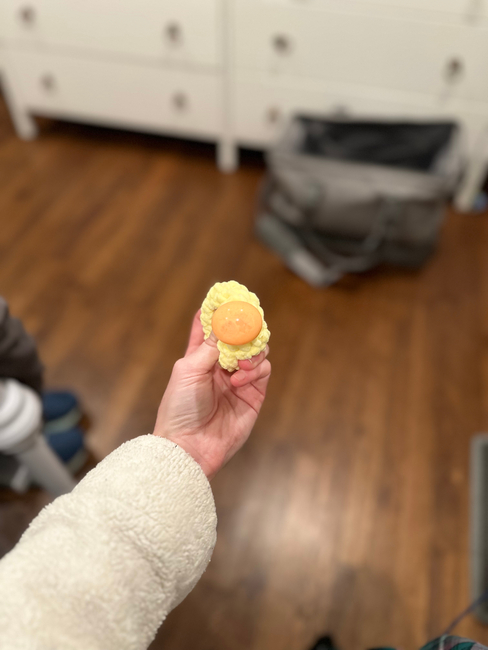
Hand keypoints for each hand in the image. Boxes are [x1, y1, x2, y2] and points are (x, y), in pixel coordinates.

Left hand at [153, 310, 270, 478]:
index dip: (217, 312)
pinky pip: (263, 371)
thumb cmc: (180, 409)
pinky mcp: (253, 395)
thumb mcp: (188, 371)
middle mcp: (220, 366)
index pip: (210, 329)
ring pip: (255, 351)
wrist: (190, 447)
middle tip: (247, 321)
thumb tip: (225, 325)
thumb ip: (210, 347)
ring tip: (239, 364)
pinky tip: (239, 380)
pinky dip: (256, 370)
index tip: (224, 297)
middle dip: (244, 327)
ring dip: (251, 351)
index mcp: (199, 357)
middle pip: (239, 337)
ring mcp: (238, 380)